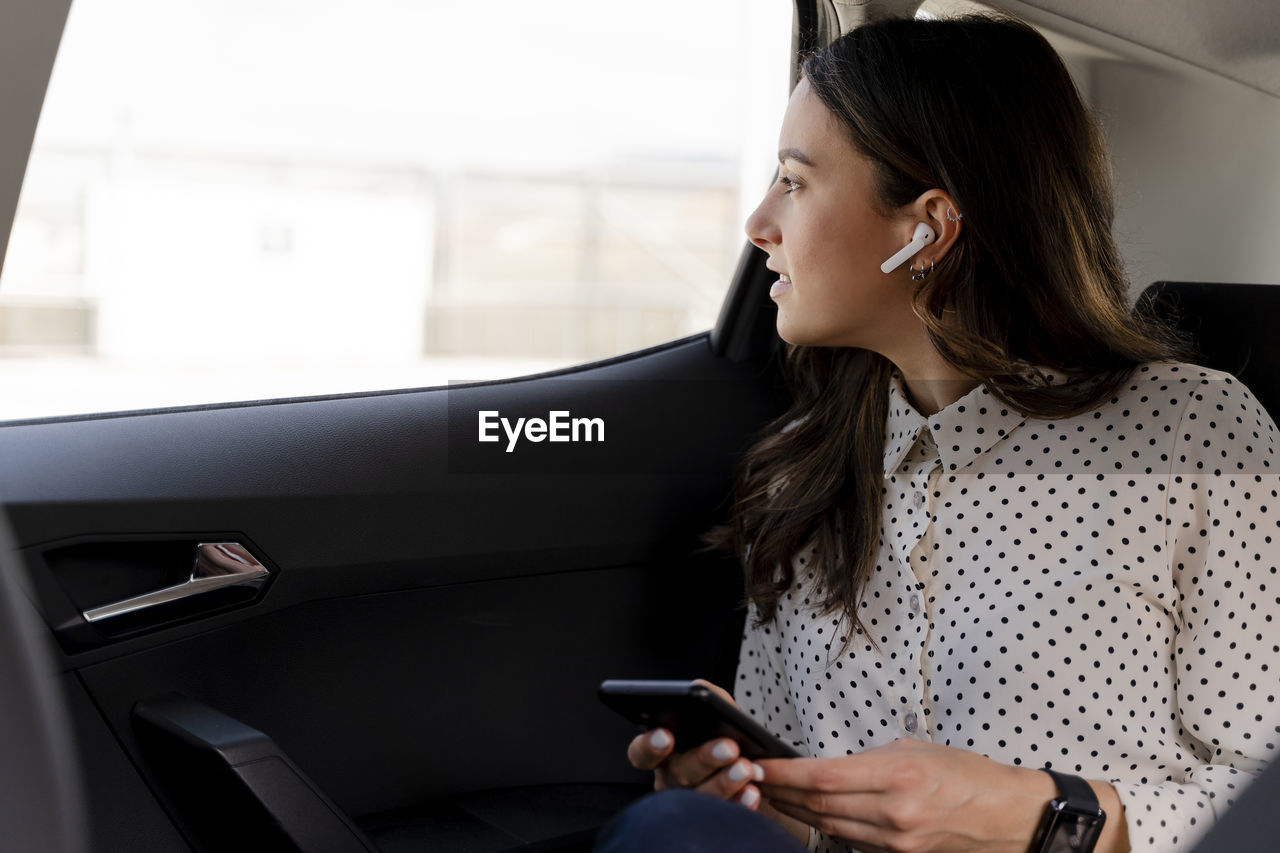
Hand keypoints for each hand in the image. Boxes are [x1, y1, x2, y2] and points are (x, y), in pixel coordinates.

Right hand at [625, 680, 764, 809]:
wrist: (759, 772)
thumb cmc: (728, 738)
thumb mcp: (721, 715)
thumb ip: (710, 698)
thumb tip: (700, 688)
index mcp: (664, 751)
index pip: (641, 752)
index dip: (649, 745)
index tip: (665, 735)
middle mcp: (671, 779)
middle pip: (677, 774)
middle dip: (702, 759)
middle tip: (728, 747)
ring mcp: (691, 803)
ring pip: (700, 798)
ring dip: (724, 782)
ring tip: (746, 768)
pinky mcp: (714, 819)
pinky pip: (724, 815)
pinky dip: (740, 804)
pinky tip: (753, 792)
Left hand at [757, 739, 1087, 852]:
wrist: (1010, 818)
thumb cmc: (968, 776)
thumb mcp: (917, 751)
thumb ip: (871, 759)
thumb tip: (831, 767)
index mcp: (897, 776)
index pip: (823, 777)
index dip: (783, 774)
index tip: (758, 764)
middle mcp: (893, 813)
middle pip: (818, 806)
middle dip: (780, 792)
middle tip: (751, 777)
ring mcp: (895, 842)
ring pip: (829, 827)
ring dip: (795, 812)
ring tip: (770, 795)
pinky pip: (851, 841)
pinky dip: (825, 827)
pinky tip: (808, 815)